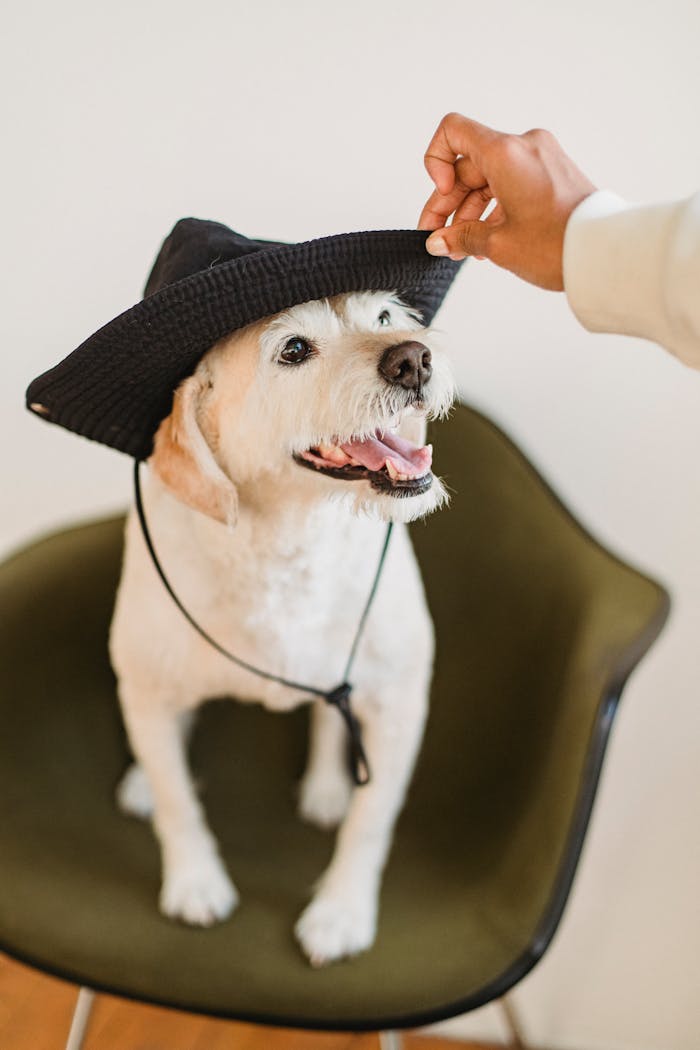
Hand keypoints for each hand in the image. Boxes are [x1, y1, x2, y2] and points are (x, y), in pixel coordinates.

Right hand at [419, 113, 596, 290]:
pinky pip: (511, 184)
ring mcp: (540, 159)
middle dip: (449, 203)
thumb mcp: (498, 245)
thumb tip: (438, 241)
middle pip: (469, 165)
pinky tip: (485, 241)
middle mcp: (523, 147)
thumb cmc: (557, 244)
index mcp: (506, 152)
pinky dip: (494, 208)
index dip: (436, 163)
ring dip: (470, 211)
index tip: (445, 195)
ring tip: (461, 248)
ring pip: (490, 178)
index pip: (453, 132)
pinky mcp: (552, 175)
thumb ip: (460, 237)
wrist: (604, 253)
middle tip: (437, 238)